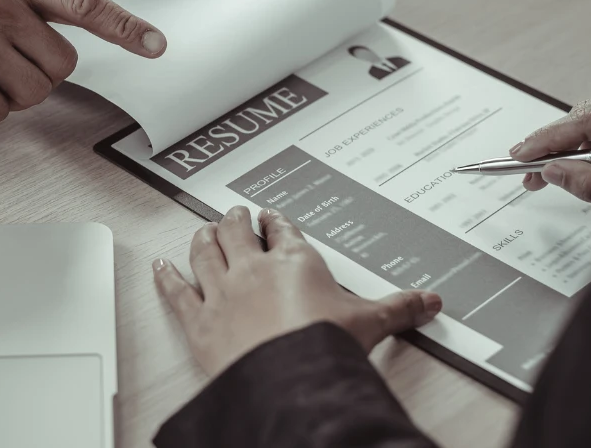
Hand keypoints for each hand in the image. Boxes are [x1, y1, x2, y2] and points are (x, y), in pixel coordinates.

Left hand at [153, 206, 441, 376]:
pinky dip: (166, 278)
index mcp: (294, 260)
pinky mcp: (199, 321)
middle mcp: (252, 268)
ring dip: (202, 237)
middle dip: (235, 219)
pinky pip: (177, 293)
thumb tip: (430, 301)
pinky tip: (160, 266)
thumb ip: (399, 308)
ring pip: (204, 251)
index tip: (273, 217)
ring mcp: (222, 293)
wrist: (289, 378)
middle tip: (235, 213)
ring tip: (203, 228)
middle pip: (237, 232)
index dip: (276, 221)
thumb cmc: (324, 346)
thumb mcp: (370, 323)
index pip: (283, 231)